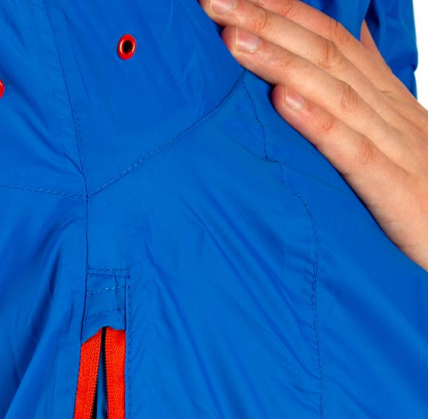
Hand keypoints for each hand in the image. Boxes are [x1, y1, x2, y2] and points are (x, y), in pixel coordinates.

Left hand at [199, 0, 427, 271]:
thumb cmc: (427, 197)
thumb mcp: (393, 143)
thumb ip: (363, 103)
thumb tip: (339, 55)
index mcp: (384, 100)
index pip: (329, 40)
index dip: (282, 12)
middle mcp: (387, 112)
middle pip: (323, 53)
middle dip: (266, 22)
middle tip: (214, 1)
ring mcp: (394, 147)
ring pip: (332, 92)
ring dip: (279, 62)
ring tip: (233, 40)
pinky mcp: (395, 188)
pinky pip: (353, 150)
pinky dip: (316, 123)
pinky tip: (281, 102)